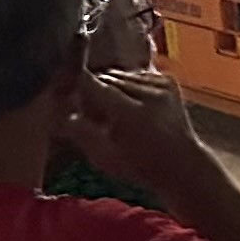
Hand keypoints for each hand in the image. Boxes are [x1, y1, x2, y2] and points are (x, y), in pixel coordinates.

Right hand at [57, 68, 212, 198]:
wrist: (181, 164)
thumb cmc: (138, 165)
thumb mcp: (103, 155)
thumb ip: (79, 130)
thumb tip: (58, 112)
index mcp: (131, 113)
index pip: (94, 84)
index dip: (75, 83)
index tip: (63, 88)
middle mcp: (149, 93)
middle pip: (106, 78)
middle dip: (94, 92)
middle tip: (93, 114)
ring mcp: (162, 84)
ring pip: (120, 74)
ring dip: (110, 88)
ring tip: (114, 113)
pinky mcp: (168, 80)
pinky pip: (136, 75)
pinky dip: (127, 86)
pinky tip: (131, 107)